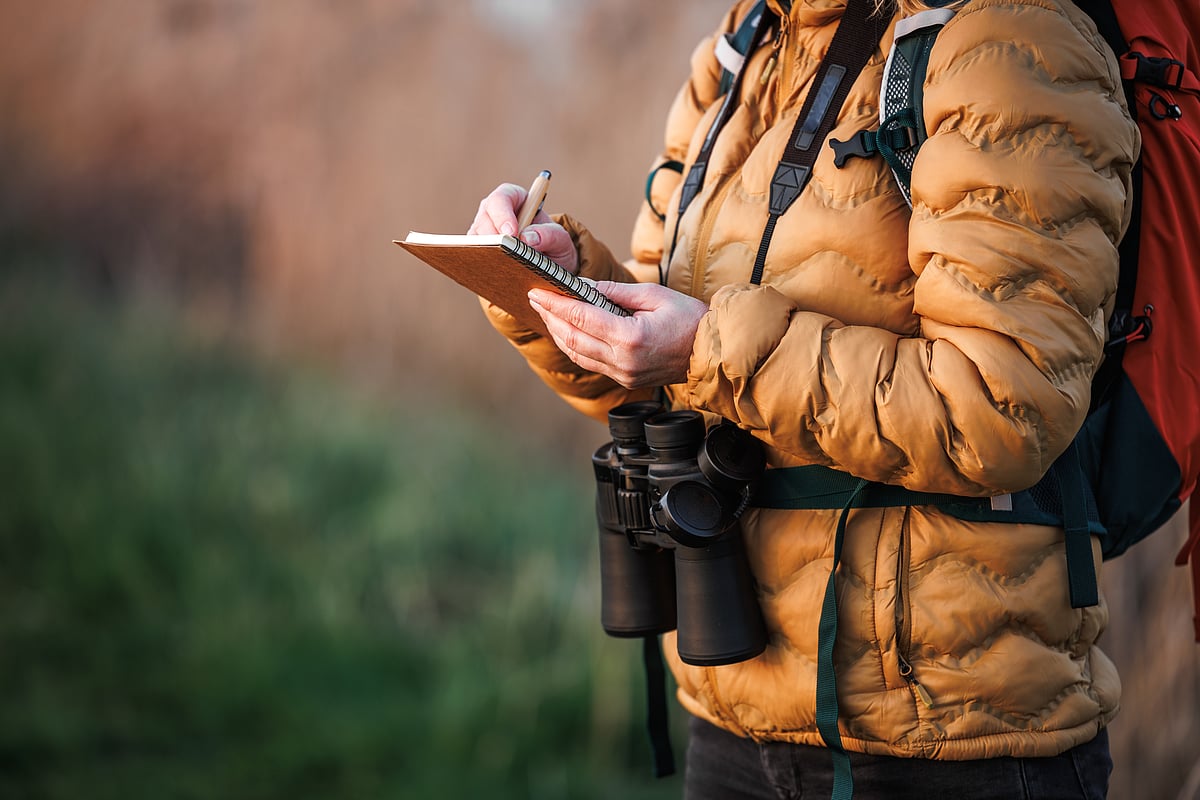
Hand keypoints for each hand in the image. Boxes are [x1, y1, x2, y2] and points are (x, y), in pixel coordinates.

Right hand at [468, 183, 578, 273]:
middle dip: (493, 237)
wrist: (548, 268)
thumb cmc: (554, 247)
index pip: (502, 198)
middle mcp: (494, 213)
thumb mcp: (561, 240)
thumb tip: (527, 238)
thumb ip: (550, 235)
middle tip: (504, 254)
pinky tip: (494, 275)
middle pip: (484, 219)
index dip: (503, 214)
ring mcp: (483, 232)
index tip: (511, 233)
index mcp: (515, 199)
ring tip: (501, 267)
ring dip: (487, 253)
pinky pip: (472, 256)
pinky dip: (482, 265)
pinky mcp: (477, 251)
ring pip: (475, 239)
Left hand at [527, 280, 708, 388]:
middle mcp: (623, 361)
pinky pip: (591, 363)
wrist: (710, 352)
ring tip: (546, 314)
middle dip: (551, 318)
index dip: (555, 304)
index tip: (537, 292)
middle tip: (535, 299)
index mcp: (630, 338)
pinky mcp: (625, 379)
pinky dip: (574, 347)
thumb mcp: (654, 295)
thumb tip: (584, 287)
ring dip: (559, 334)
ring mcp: (623, 374)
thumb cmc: (690, 319)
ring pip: (578, 354)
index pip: (581, 318)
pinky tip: (566, 332)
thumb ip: (616, 292)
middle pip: (573, 339)